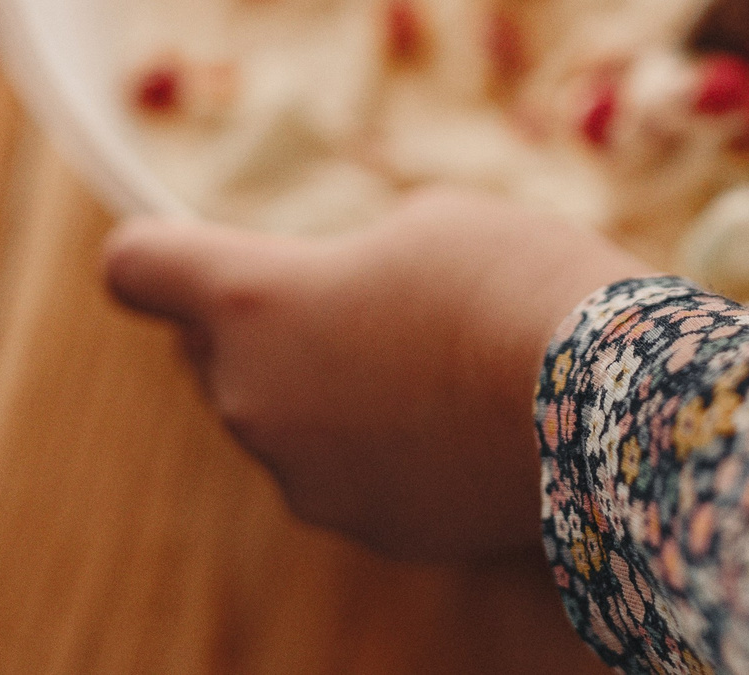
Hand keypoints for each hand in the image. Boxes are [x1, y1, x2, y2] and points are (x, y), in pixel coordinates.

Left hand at [103, 189, 648, 559]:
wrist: (611, 406)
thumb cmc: (511, 278)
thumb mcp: (426, 220)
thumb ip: (348, 259)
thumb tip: (338, 301)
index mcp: (250, 304)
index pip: (137, 268)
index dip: (159, 251)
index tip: (191, 245)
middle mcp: (253, 399)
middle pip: (210, 349)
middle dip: (260, 320)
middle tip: (356, 292)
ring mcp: (307, 478)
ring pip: (280, 415)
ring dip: (324, 384)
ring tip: (427, 353)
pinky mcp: (371, 528)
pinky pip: (343, 469)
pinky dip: (377, 443)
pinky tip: (455, 416)